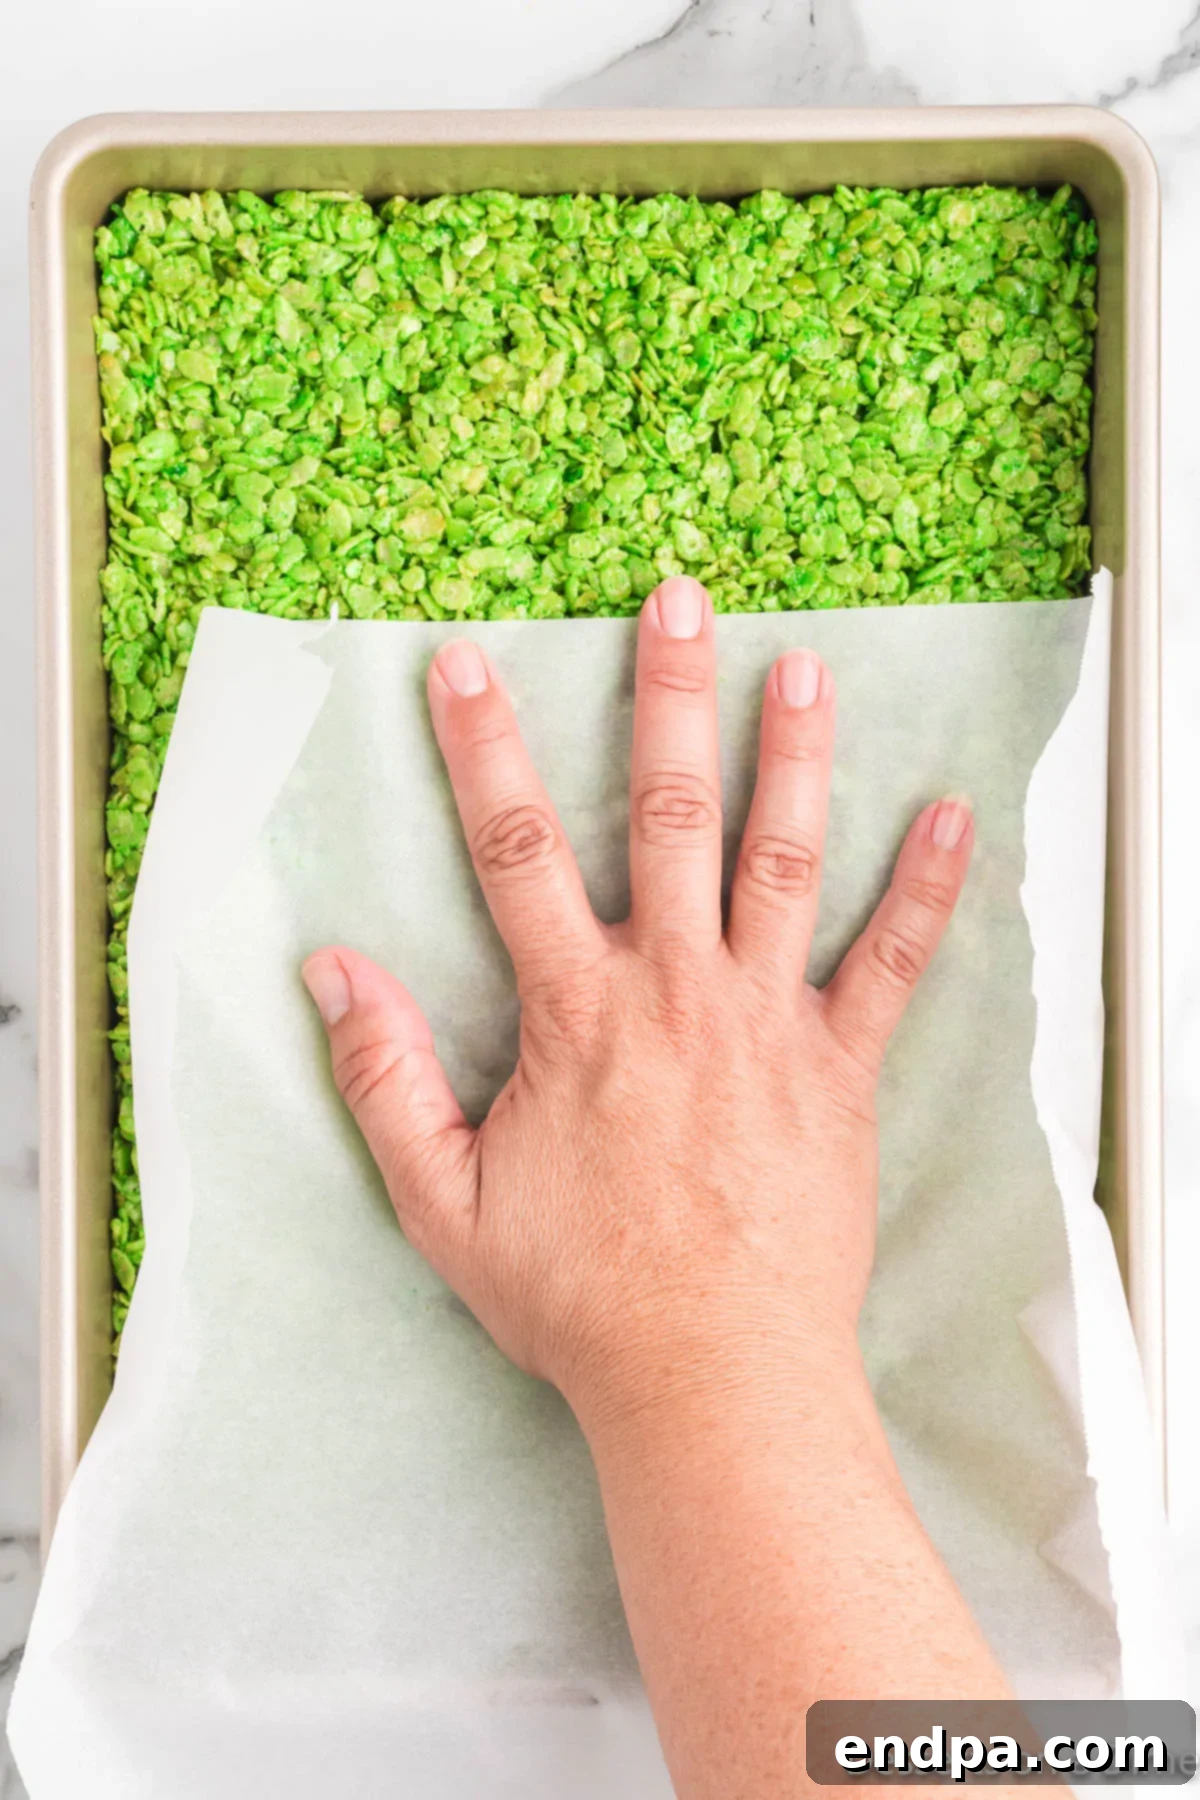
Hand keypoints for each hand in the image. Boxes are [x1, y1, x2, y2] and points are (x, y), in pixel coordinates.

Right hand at [301, 575, 972, 1432]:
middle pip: (672, 816)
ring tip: (804, 666)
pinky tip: (953, 816)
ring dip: (794, 758)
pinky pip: (891, 966)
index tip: (465, 664)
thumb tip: (332, 973)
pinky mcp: (840, 1071)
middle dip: (670, 698)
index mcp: (580, 1015)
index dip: (485, 749)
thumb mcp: (445, 1202)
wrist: (714, 1376)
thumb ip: (385, 1081)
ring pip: (783, 862)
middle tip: (679, 599)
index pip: (518, 851)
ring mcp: (769, 1024)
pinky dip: (925, 890)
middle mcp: (678, 992)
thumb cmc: (581, 1298)